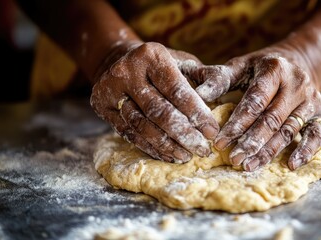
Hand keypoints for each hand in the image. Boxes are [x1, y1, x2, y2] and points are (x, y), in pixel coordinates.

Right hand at [90, 42, 218, 162]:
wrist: (121, 61)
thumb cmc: (162, 66)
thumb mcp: (184, 63)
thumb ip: (205, 76)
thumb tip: (218, 97)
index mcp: (151, 55)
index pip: (176, 90)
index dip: (196, 113)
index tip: (212, 132)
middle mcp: (127, 71)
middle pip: (158, 110)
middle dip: (183, 134)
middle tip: (202, 150)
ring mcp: (110, 89)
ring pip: (141, 126)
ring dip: (167, 145)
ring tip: (187, 156)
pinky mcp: (102, 107)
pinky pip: (129, 133)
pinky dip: (150, 147)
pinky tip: (168, 155)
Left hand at [186, 49, 320, 170]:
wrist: (299, 61)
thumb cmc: (262, 67)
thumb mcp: (241, 65)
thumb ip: (220, 78)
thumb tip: (197, 95)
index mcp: (275, 69)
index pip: (255, 101)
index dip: (237, 123)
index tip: (220, 142)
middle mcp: (296, 84)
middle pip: (272, 118)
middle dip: (251, 141)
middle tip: (233, 159)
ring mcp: (310, 100)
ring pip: (289, 130)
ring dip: (269, 150)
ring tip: (249, 165)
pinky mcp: (320, 114)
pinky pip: (316, 135)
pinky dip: (305, 151)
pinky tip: (290, 165)